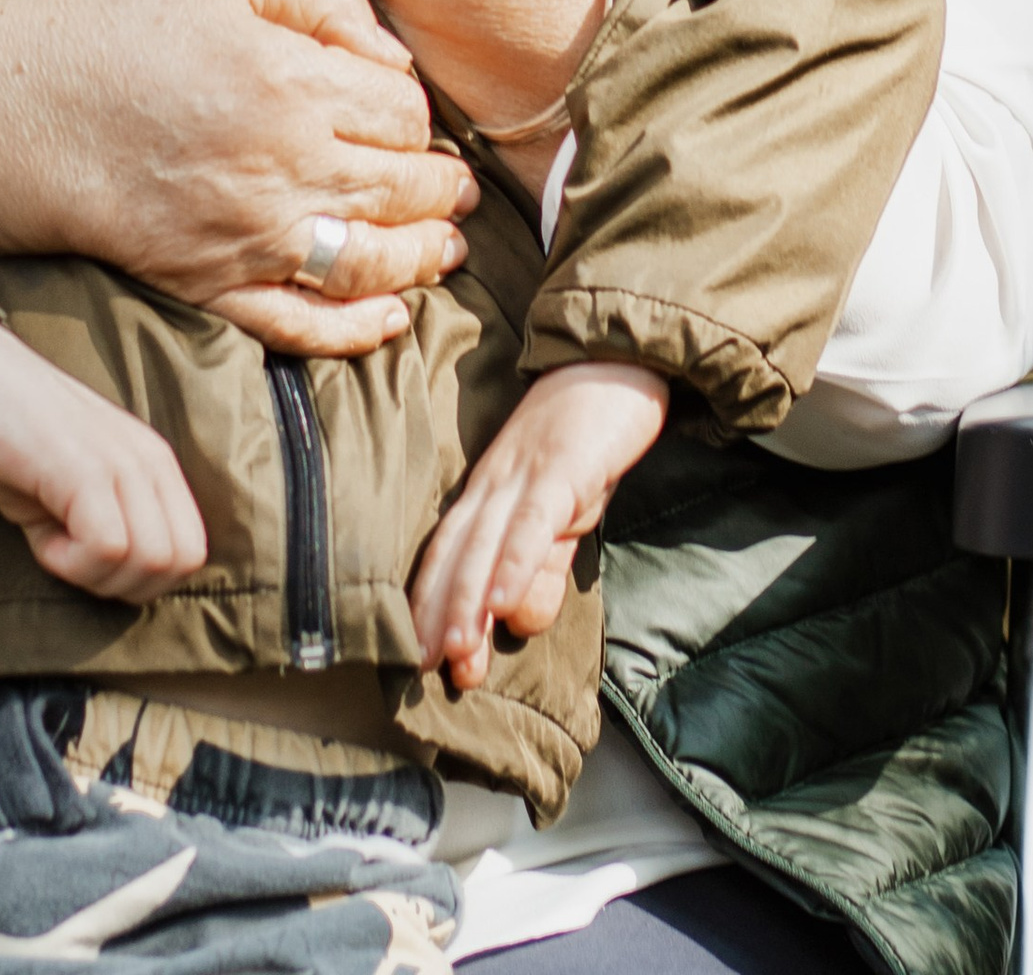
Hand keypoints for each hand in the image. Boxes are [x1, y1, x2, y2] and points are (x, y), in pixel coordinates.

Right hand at [0, 0, 476, 357]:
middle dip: (446, 191)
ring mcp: (252, 236)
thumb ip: (324, 0)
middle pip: (405, 189)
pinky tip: (391, 317)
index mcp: (294, 81)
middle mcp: (285, 165)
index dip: (422, 117)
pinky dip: (359, 329)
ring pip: (372, 262)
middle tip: (460, 190)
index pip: (404, 112)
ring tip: (447, 249)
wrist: (26, 114)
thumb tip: (397, 57)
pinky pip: (305, 323)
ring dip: (425, 258)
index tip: (416, 118)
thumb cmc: (127, 32)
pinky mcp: (216, 287)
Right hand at [0, 315, 206, 599]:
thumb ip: (112, 526)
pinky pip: (106, 547)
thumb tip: (123, 585)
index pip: (191, 550)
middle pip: (178, 563)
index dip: (143, 582)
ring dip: (95, 576)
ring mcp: (119, 460)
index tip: (91, 566)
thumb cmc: (15, 440)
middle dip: (123, 587)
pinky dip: (71, 563)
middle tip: (73, 563)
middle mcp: (148, 459)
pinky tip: (42, 539)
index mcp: (154, 463)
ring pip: (149, 560)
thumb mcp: (78, 489)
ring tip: (54, 545)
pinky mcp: (84, 467)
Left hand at [410, 360, 668, 687]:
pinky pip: (534, 521)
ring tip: (457, 652)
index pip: (449, 554)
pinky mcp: (561, 468)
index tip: (416, 660)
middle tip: (427, 670)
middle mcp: (494, 484)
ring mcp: (524, 474)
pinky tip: (505, 602)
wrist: (616, 362)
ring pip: (486, 543)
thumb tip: (516, 620)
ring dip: (468, 600)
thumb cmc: (585, 441)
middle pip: (456, 554)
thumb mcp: (561, 514)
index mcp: (489, 493)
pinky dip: (517, 562)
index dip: (430, 605)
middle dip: (440, 616)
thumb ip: (540, 564)